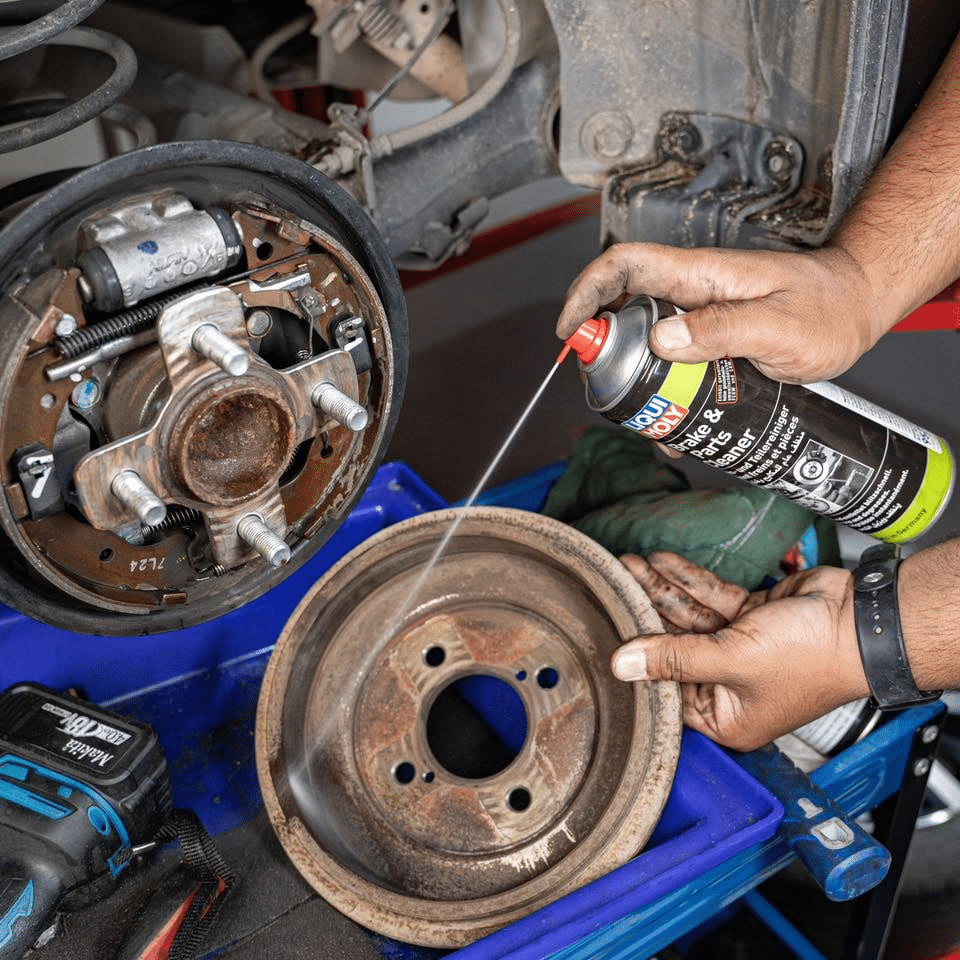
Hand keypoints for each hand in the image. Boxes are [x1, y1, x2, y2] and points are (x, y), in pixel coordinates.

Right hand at [556, 242, 885, 382]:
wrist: (857, 306)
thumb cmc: (829, 308)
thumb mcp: (779, 327)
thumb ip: (722, 331)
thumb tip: (662, 341)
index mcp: (702, 275)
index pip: (626, 265)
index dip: (587, 291)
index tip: (570, 328)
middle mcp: (693, 290)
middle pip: (621, 304)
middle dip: (601, 344)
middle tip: (605, 384)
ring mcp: (698, 312)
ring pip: (641, 335)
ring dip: (630, 371)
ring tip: (642, 409)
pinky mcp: (707, 334)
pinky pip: (668, 355)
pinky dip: (659, 384)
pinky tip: (671, 413)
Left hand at [614, 552, 869, 750]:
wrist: (863, 622)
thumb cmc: (812, 659)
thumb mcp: (731, 660)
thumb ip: (674, 659)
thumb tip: (623, 665)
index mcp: (727, 716)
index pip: (667, 691)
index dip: (640, 663)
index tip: (609, 636)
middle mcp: (730, 685)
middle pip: (674, 647)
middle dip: (646, 613)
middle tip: (616, 585)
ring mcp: (740, 648)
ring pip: (690, 616)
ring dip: (663, 589)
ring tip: (632, 565)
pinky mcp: (750, 617)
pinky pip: (711, 598)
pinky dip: (690, 580)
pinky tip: (663, 562)